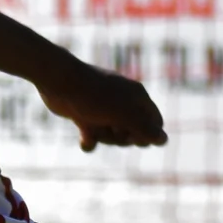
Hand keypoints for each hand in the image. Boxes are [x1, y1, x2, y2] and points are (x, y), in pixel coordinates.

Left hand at [37, 63, 167, 151]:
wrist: (59, 81)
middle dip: (123, 139)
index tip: (133, 136)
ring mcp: (104, 108)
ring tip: (94, 129)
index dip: (148, 135)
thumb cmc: (94, 96)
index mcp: (137, 97)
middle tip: (112, 131)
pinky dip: (90, 141)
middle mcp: (123, 101)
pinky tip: (85, 140)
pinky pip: (95, 135)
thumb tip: (164, 141)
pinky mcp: (86, 115)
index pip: (155, 122)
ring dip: (105, 138)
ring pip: (113, 135)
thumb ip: (144, 128)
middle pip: (134, 132)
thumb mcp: (122, 114)